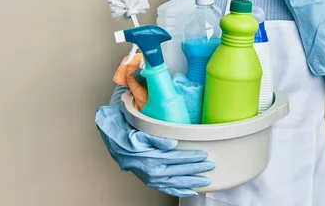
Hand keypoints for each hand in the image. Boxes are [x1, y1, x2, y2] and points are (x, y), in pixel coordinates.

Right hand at [95, 106, 213, 196]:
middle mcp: (152, 172)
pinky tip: (190, 191)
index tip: (204, 156)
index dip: (192, 158)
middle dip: (196, 169)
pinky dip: (179, 190)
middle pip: (180, 171)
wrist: (113, 143)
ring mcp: (151, 178)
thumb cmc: (127, 135)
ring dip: (191, 182)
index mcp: (152, 159)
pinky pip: (167, 188)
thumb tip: (172, 143)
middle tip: (210, 166)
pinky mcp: (150, 180)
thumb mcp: (140, 133)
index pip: (177, 158)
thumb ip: (157, 138)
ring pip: (176, 182)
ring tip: (206, 181)